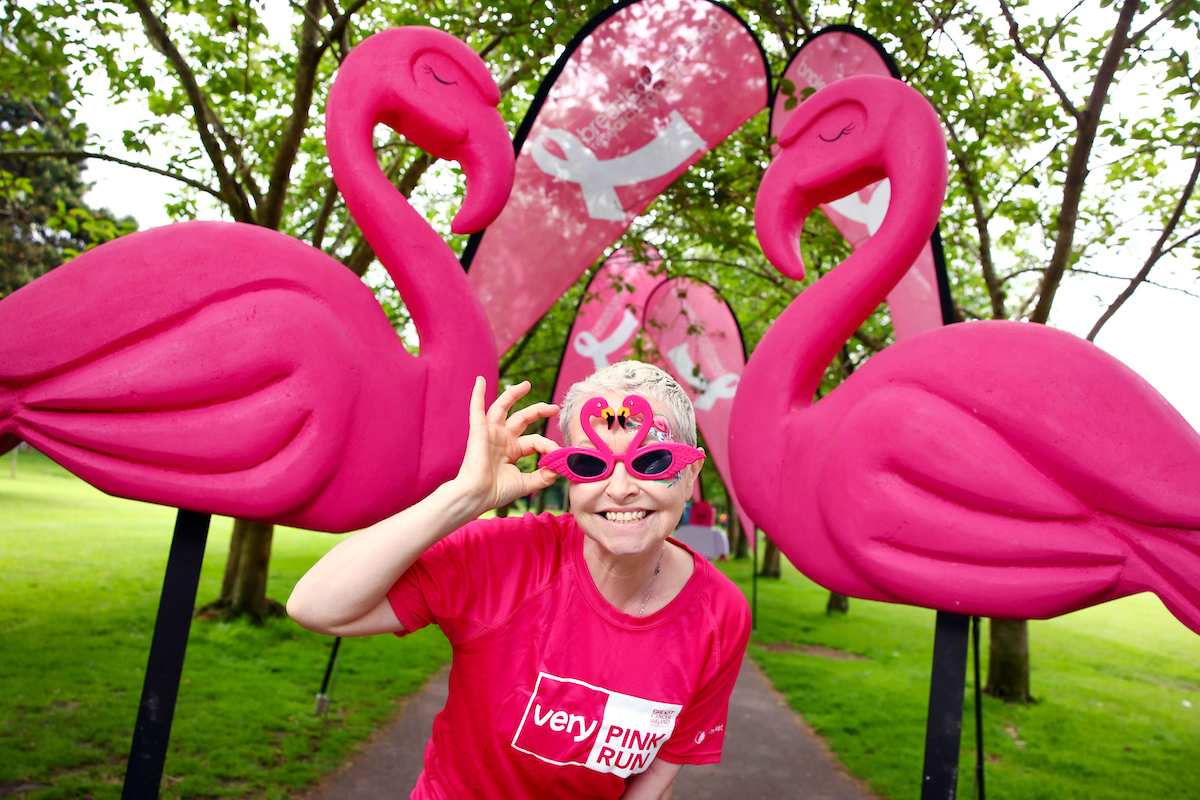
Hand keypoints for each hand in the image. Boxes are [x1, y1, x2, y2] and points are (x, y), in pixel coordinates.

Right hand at [454, 377, 560, 517]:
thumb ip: (544, 475)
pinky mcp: (478, 431)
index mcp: (512, 450)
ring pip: (502, 407)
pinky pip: (476, 409)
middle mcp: (502, 438)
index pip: (535, 440)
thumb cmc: (496, 492)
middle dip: (538, 411)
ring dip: (513, 394)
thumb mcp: (526, 483)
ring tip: (527, 384)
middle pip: (522, 418)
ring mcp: (490, 433)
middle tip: (554, 407)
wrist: (476, 496)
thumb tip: (560, 467)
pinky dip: (478, 394)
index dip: (548, 445)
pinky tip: (479, 380)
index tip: (559, 455)